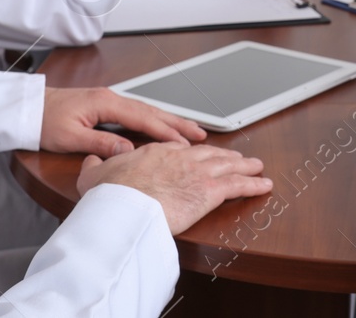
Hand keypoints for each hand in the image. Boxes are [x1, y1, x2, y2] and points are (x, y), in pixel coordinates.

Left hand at [41, 87, 205, 157]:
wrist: (28, 108)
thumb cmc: (44, 121)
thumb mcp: (69, 137)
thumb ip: (100, 144)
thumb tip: (128, 152)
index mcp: (105, 103)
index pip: (143, 118)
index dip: (166, 131)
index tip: (185, 143)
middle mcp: (112, 98)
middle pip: (152, 111)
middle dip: (178, 122)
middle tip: (201, 133)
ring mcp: (110, 101)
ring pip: (147, 111)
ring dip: (169, 121)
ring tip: (191, 131)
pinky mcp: (106, 106)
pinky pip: (138, 113)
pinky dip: (155, 120)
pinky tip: (164, 128)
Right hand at [77, 141, 272, 234]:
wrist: (124, 205)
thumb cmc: (110, 194)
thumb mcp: (94, 175)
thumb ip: (96, 165)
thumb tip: (91, 159)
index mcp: (155, 152)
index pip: (179, 149)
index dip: (191, 153)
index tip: (198, 154)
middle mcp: (180, 157)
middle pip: (208, 154)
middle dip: (224, 155)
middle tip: (236, 156)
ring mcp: (197, 172)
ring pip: (228, 165)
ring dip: (245, 166)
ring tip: (256, 166)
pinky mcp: (209, 190)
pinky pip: (239, 185)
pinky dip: (254, 184)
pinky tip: (264, 184)